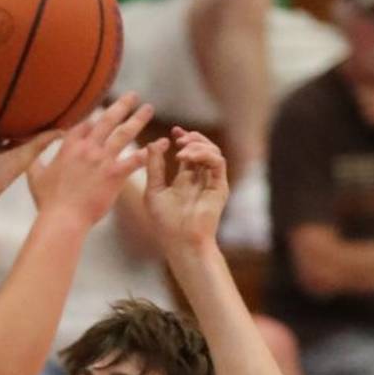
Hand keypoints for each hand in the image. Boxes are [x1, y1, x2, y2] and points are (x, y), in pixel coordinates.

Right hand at [27, 94, 153, 229]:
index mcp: (69, 147)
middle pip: (107, 120)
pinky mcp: (114, 175)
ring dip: (137, 120)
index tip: (103, 111)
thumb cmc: (48, 201)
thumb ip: (35, 160)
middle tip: (133, 96)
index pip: (85, 124)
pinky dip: (147, 153)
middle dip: (121, 106)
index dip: (94, 117)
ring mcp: (102, 160)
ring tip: (148, 109)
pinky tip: (158, 146)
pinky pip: (134, 160)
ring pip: (124, 134)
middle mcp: (88, 148)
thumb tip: (27, 151)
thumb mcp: (35, 176)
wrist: (63, 218)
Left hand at [143, 127, 228, 253]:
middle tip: (178, 137)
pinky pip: (218, 162)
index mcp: (186, 180)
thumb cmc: (165, 224)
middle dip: (192, 138)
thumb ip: (154, 166)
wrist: (180, 242)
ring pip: (213, 152)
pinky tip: (188, 156)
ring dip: (198, 144)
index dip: (184, 138)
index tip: (173, 131)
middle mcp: (201, 179)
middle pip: (203, 148)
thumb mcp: (153, 190)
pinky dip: (204, 154)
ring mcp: (212, 182)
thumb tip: (153, 142)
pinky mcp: (220, 187)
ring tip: (182, 148)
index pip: (189, 152)